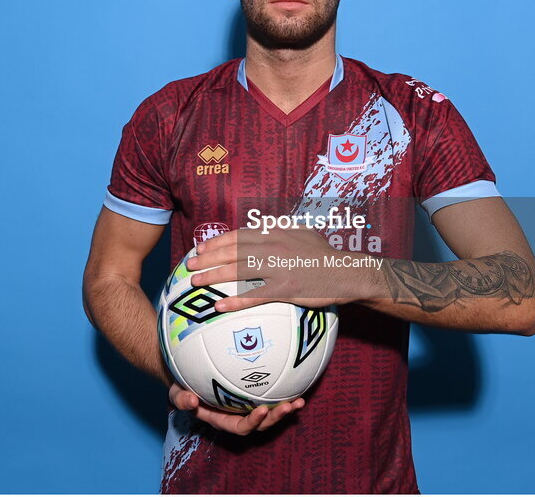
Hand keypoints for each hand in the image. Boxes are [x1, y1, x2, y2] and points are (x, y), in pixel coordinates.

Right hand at [168, 382, 303, 434]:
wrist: (190, 376)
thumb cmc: (183, 387)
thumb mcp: (177, 393)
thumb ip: (181, 399)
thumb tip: (190, 401)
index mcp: (223, 419)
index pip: (240, 426)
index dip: (252, 421)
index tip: (262, 410)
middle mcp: (238, 415)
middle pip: (261, 423)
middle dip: (276, 417)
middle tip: (289, 406)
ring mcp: (247, 406)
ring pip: (270, 412)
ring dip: (285, 409)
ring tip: (300, 401)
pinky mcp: (254, 394)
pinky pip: (271, 396)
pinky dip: (284, 393)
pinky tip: (297, 383)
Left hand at [187, 227, 379, 311]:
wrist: (344, 272)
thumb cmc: (322, 254)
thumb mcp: (301, 232)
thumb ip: (279, 229)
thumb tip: (260, 228)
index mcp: (275, 232)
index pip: (239, 234)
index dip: (217, 240)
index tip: (201, 246)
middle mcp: (273, 247)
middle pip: (232, 251)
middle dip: (207, 257)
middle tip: (190, 264)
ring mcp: (278, 268)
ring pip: (238, 271)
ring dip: (214, 276)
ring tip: (196, 283)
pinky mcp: (285, 289)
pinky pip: (254, 296)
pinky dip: (235, 301)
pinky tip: (220, 306)